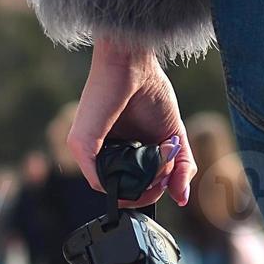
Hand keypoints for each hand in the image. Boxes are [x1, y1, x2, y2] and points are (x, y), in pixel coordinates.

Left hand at [66, 35, 196, 207]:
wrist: (134, 65)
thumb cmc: (151, 92)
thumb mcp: (175, 137)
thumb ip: (181, 168)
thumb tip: (182, 198)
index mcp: (123, 152)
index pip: (136, 186)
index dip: (156, 188)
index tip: (171, 176)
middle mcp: (105, 155)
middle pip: (129, 191)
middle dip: (154, 186)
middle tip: (168, 164)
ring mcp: (91, 152)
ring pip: (117, 189)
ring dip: (146, 182)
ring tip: (160, 154)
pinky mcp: (81, 146)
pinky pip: (99, 181)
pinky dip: (129, 176)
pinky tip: (148, 159)